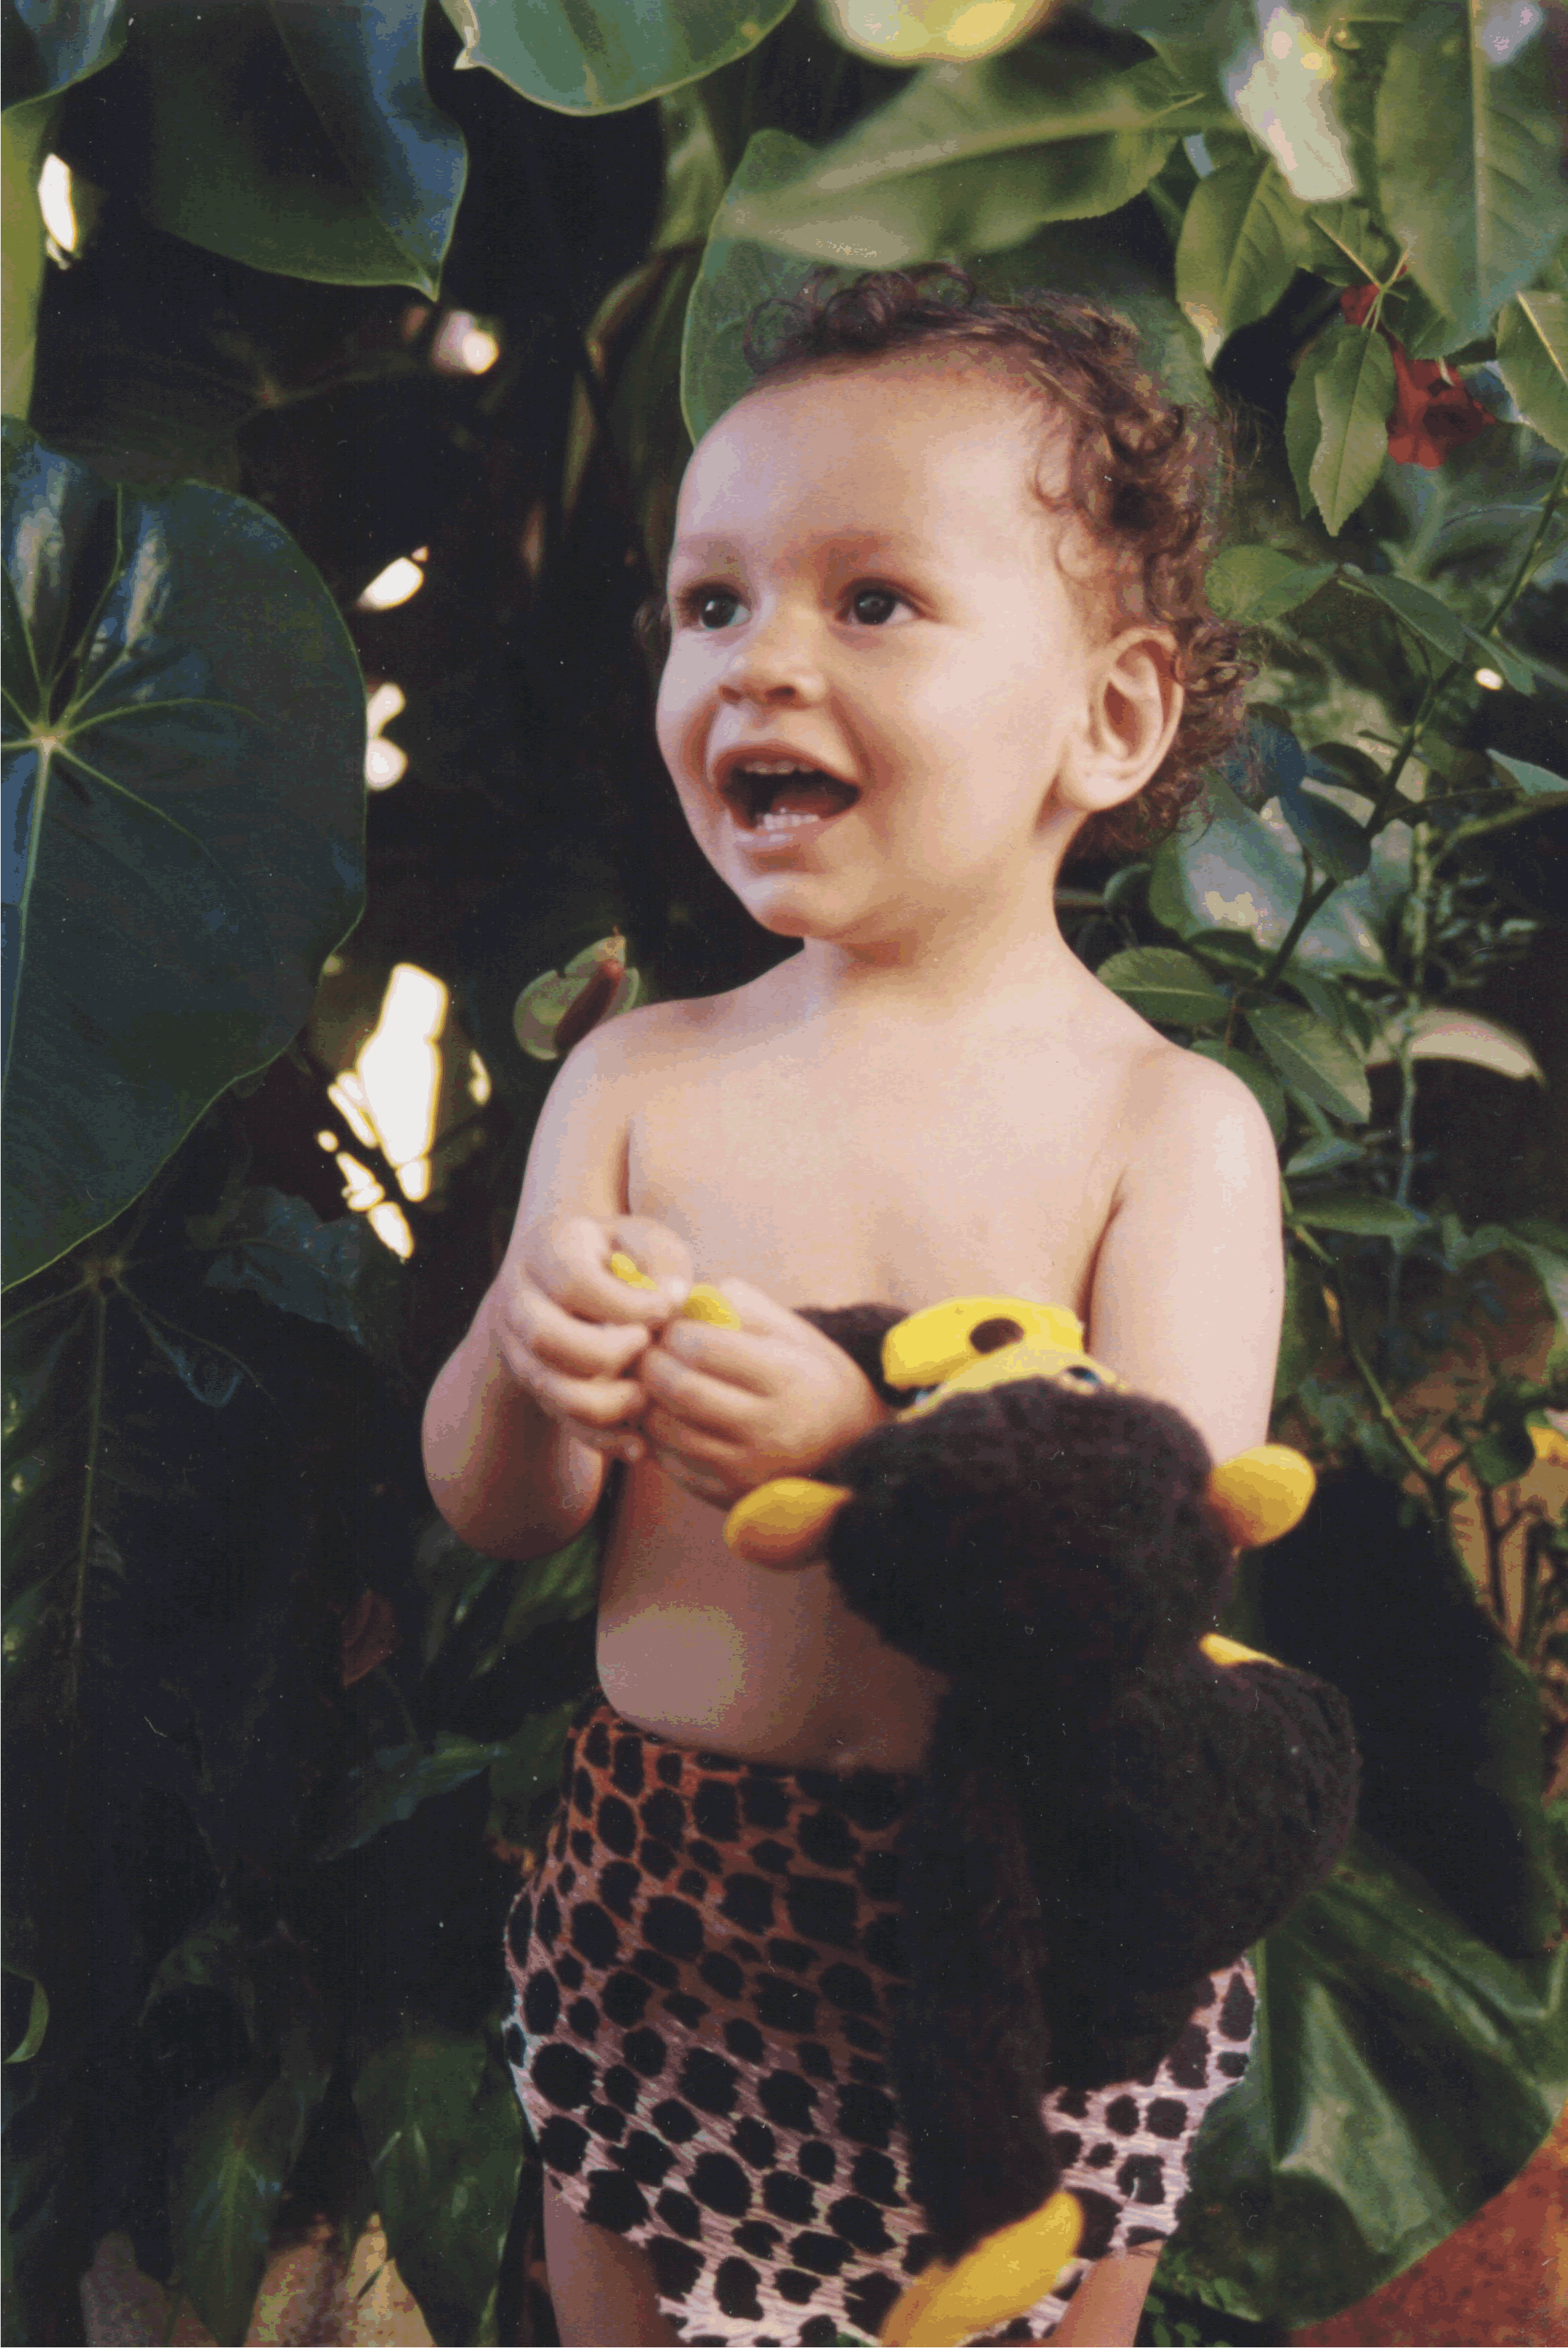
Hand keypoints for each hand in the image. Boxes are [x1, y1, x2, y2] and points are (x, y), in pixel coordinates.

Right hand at [487, 1215, 692, 1463]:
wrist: (566, 1284)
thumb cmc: (621, 1257)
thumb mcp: (644, 1240)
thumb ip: (661, 1260)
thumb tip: (674, 1298)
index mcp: (547, 1248)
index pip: (574, 1283)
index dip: (626, 1304)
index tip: (667, 1308)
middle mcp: (518, 1297)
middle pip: (545, 1338)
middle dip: (607, 1354)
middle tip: (648, 1348)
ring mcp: (518, 1346)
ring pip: (549, 1388)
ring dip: (606, 1402)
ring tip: (647, 1395)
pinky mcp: (532, 1386)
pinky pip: (559, 1421)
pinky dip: (601, 1438)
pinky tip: (638, 1443)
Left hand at [637, 1279, 889, 1506]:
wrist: (853, 1452)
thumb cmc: (818, 1382)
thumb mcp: (799, 1336)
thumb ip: (745, 1309)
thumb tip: (684, 1297)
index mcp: (789, 1379)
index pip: (705, 1349)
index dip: (674, 1331)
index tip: (670, 1325)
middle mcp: (770, 1429)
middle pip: (682, 1390)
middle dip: (651, 1364)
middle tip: (647, 1351)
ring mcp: (749, 1469)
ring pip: (668, 1431)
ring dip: (647, 1401)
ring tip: (652, 1382)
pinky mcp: (731, 1497)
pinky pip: (674, 1464)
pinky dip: (658, 1437)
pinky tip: (666, 1417)